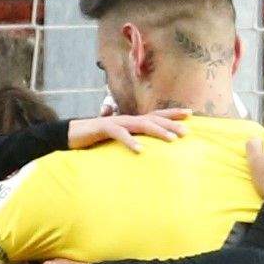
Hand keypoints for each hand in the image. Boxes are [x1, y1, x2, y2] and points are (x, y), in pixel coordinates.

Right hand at [66, 111, 186, 150]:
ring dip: (158, 132)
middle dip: (171, 124)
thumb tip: (150, 147)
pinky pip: (120, 134)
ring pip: (141, 124)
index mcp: (132, 120)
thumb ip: (134, 139)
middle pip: (153, 118)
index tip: (191, 114)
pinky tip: (141, 150)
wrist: (72, 134)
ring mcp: (116, 122)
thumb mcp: (120, 139)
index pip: (156, 115)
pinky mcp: (104, 128)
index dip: (172, 113)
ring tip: (172, 140)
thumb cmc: (98, 138)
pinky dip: (131, 141)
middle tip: (187, 132)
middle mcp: (127, 118)